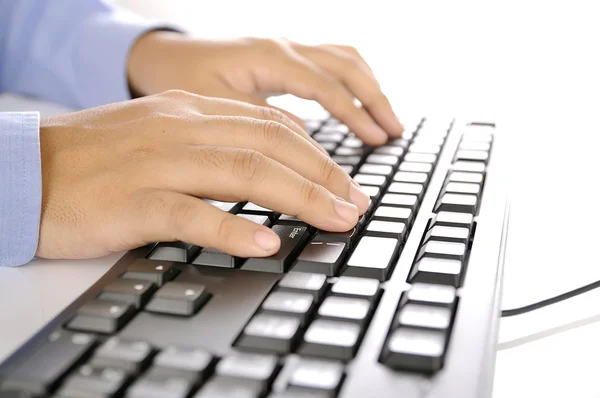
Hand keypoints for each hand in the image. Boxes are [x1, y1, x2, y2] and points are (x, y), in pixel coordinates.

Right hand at [38, 90, 370, 259]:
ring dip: (300, 198)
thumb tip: (265, 164)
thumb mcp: (161, 135)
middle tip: (356, 204)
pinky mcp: (133, 202)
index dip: (317, 154)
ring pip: (244, 172)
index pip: (270, 125)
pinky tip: (267, 243)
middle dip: (323, 176)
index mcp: (190, 113)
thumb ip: (211, 143)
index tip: (344, 181)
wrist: (28, 169)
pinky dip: (234, 227)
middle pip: (270, 145)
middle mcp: (181, 129)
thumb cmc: (97, 160)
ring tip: (335, 219)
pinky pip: (192, 213)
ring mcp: (158, 163)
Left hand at [127, 33, 403, 144]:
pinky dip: (352, 84)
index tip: (375, 141)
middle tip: (393, 135)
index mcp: (268, 57)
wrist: (158, 55)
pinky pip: (331, 63)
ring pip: (344, 59)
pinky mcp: (284, 58)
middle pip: (346, 67)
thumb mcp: (212, 106)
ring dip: (370, 89)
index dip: (354, 116)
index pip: (326, 86)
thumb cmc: (178, 79)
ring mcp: (286, 49)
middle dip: (374, 101)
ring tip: (388, 124)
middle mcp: (283, 47)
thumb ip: (257, 123)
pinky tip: (358, 106)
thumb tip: (301, 145)